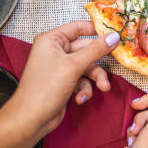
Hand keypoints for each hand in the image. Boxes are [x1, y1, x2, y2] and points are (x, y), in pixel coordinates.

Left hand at [8, 20, 120, 134]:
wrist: (31, 120)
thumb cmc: (43, 89)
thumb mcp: (74, 66)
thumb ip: (96, 50)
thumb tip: (113, 37)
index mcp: (52, 40)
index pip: (78, 27)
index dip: (97, 30)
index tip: (114, 35)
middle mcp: (56, 51)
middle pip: (87, 49)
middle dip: (99, 62)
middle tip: (115, 63)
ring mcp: (61, 67)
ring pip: (87, 66)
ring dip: (95, 78)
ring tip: (102, 87)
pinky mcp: (65, 81)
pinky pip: (82, 80)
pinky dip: (85, 88)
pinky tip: (80, 98)